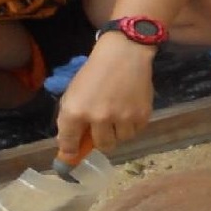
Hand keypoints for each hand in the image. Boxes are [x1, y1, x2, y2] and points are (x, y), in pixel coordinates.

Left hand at [56, 35, 156, 162]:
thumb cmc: (94, 72)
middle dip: (102, 138)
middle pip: (102, 146)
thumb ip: (71, 120)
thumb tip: (71, 148)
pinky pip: (136, 131)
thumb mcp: (75, 93)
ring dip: (119, 131)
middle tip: (104, 126)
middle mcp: (98, 118)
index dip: (70, 152)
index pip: (69, 144)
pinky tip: (130, 107)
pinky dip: (133, 124)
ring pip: (121, 139)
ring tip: (119, 113)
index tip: (72, 157)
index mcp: (75, 111)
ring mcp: (122, 118)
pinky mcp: (141, 115)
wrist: (124, 53)